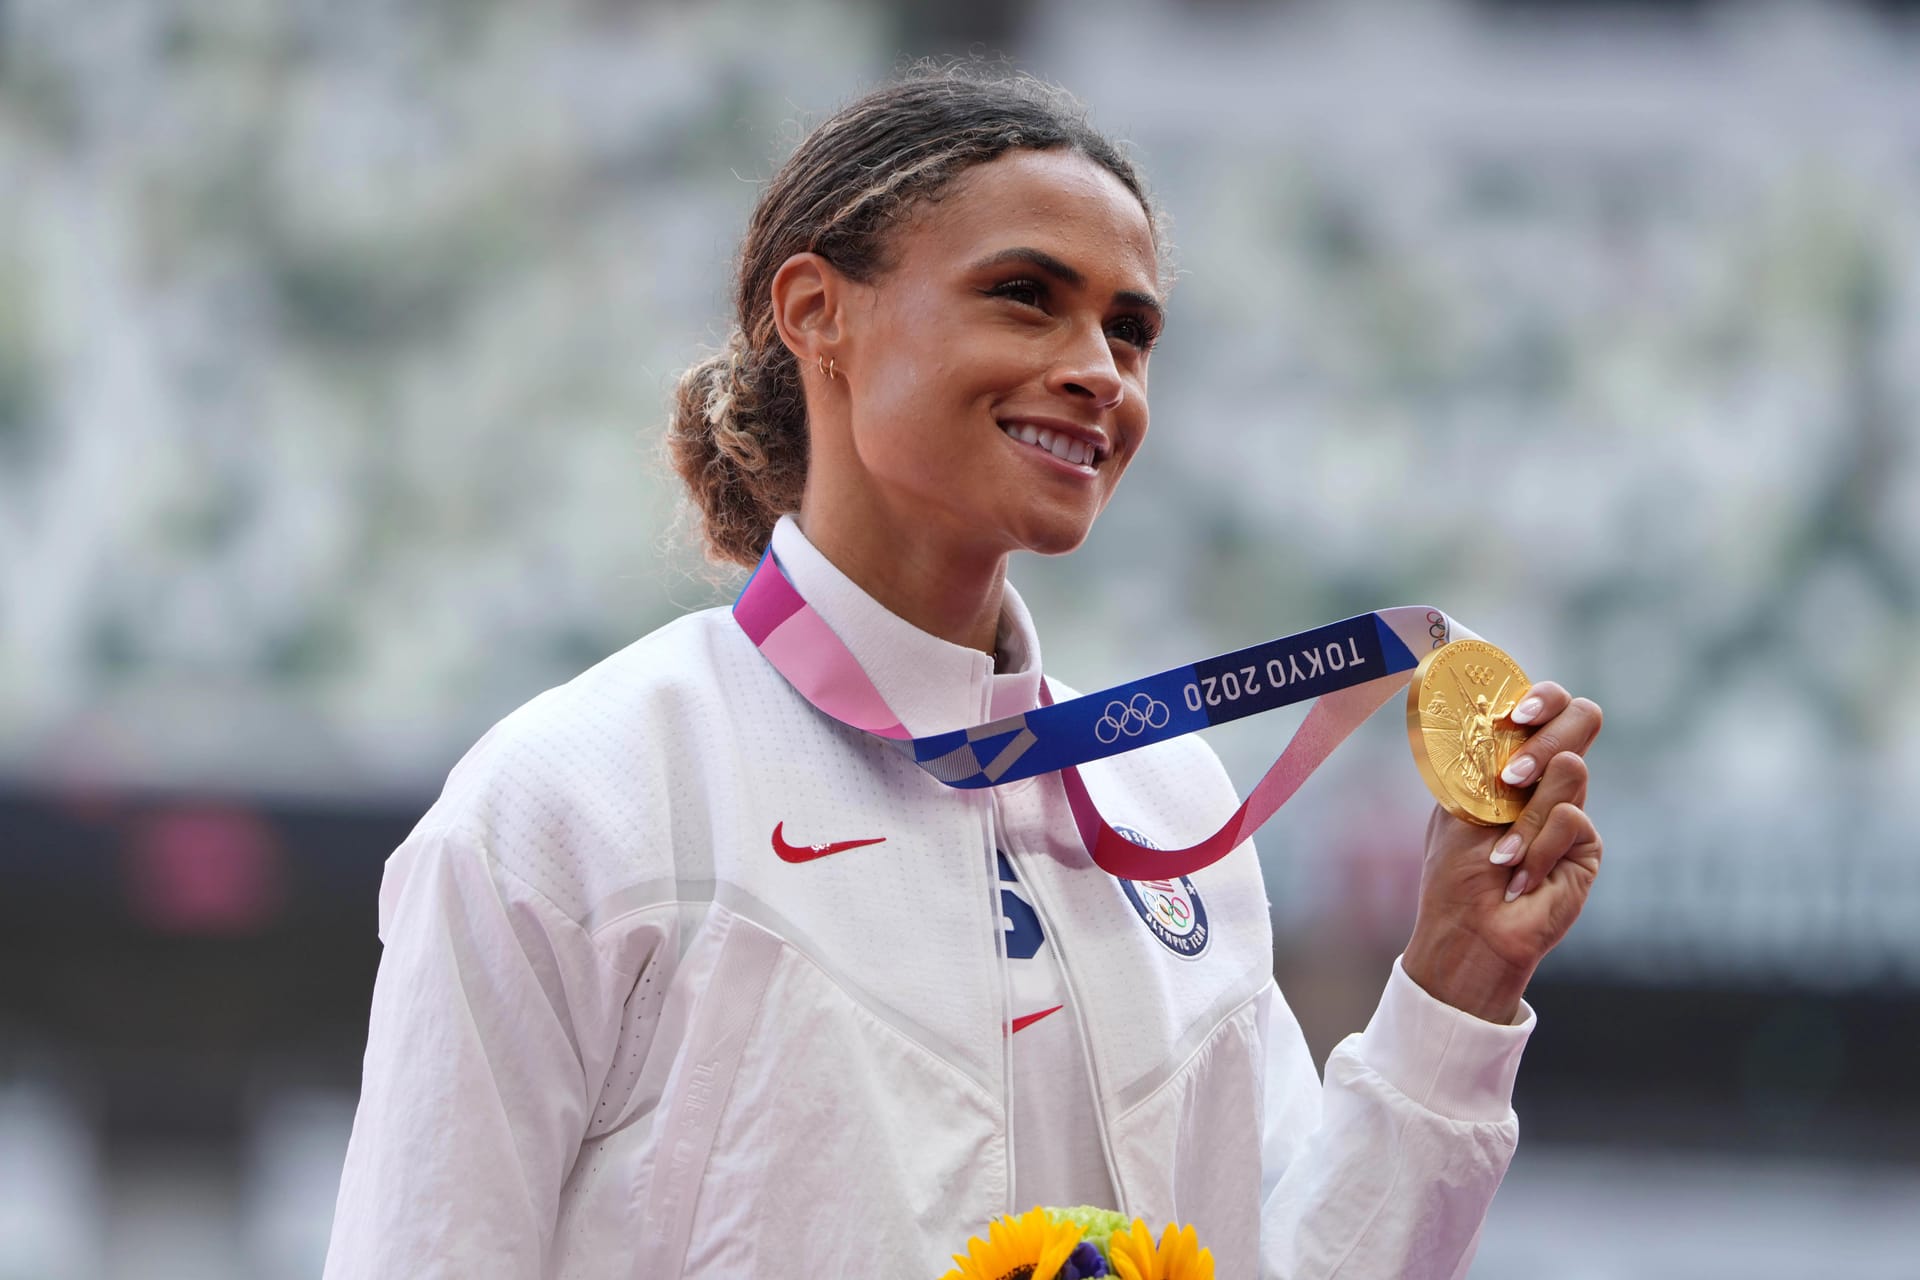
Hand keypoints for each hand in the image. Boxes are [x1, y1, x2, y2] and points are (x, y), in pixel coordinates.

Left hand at [1401, 680, 1603, 1022]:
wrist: (1469, 931)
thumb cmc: (1455, 872)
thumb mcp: (1461, 805)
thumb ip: (1489, 761)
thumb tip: (1508, 721)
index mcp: (1515, 762)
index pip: (1545, 706)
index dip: (1541, 698)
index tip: (1512, 718)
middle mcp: (1549, 779)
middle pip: (1583, 718)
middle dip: (1545, 738)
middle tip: (1512, 776)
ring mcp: (1572, 808)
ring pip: (1570, 770)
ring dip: (1523, 816)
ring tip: (1500, 855)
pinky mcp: (1587, 844)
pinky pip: (1571, 817)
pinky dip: (1536, 847)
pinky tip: (1520, 878)